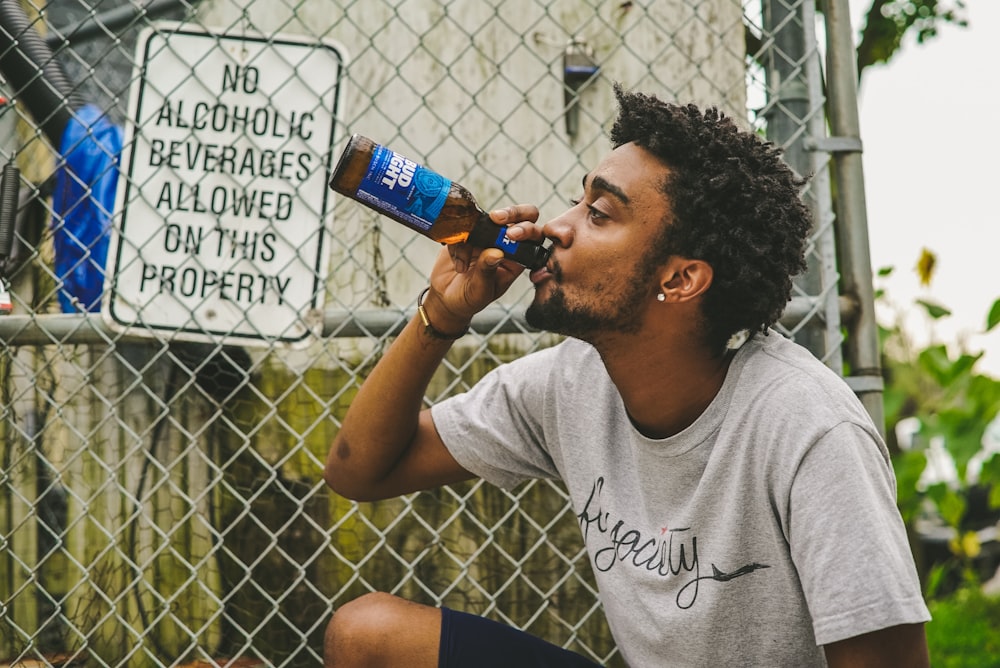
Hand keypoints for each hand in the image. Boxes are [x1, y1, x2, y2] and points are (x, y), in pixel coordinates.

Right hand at [426, 204, 541, 328]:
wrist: (445, 297)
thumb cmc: (469, 298)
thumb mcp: (480, 291)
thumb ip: (487, 272)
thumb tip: (496, 253)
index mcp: (518, 259)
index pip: (534, 238)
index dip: (528, 230)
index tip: (512, 234)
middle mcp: (506, 243)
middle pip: (522, 216)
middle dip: (513, 213)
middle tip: (497, 218)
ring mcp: (487, 235)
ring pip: (491, 216)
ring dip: (476, 231)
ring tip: (465, 263)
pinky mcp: (468, 231)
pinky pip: (466, 223)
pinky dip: (458, 240)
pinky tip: (457, 262)